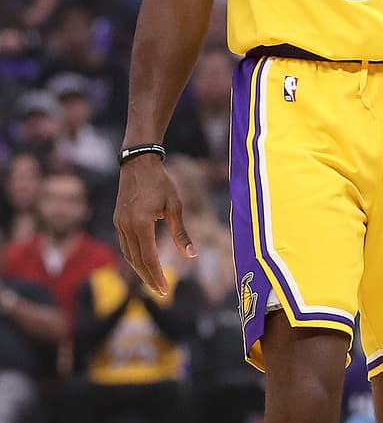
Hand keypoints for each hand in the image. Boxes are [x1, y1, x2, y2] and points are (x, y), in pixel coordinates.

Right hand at [114, 155, 196, 295]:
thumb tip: (191, 254)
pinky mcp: (118, 221)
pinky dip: (134, 257)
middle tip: (161, 292)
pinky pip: (125, 245)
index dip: (156, 275)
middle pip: (136, 261)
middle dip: (149, 278)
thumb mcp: (175, 206)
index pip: (148, 258)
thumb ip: (181, 232)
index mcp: (141, 224)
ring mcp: (119, 224)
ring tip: (153, 280)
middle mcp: (126, 227)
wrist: (138, 163)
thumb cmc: (161, 182)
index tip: (165, 290)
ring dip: (140, 270)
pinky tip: (143, 262)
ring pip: (128, 255)